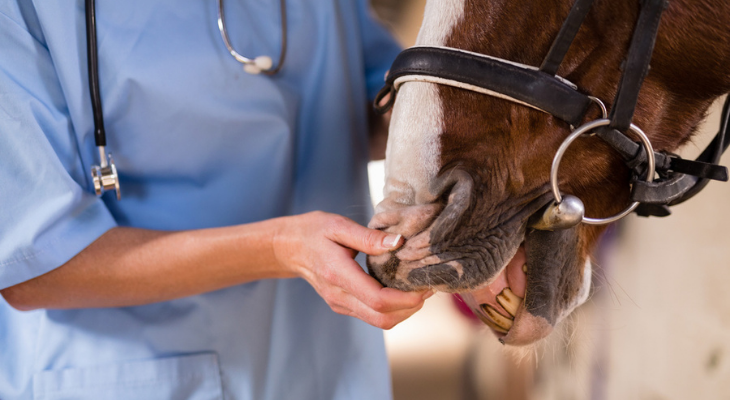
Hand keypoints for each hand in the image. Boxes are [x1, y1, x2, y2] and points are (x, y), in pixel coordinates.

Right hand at [273, 211, 431, 328]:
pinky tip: (400, 288)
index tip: (424, 286)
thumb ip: (369, 237)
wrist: (287, 248)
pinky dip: (392, 308)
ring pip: (380, 321)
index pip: (377, 300)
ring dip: (404, 310)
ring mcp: (340, 304)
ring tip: (418, 287)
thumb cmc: (313, 232)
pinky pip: (372, 315)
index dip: (406, 299)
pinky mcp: (343, 305)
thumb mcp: (339, 225)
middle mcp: (339, 296)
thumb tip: (399, 242)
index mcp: (338, 274)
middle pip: (383, 318)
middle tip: (427, 287)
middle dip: (411, 308)